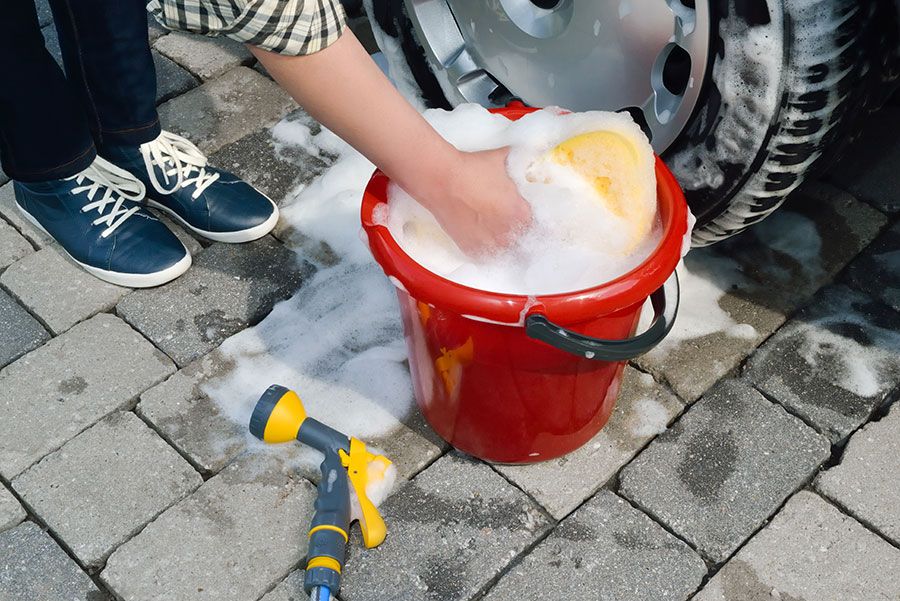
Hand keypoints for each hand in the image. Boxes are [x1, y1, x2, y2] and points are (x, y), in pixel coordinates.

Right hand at [416, 147, 531, 255]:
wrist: (441, 179)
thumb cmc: (472, 168)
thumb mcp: (502, 159)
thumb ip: (518, 161)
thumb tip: (528, 151)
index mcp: (521, 212)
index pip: (536, 225)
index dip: (529, 220)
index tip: (523, 216)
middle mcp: (508, 232)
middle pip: (521, 241)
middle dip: (517, 233)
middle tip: (507, 223)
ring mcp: (489, 243)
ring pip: (504, 251)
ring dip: (502, 244)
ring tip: (495, 234)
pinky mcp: (470, 248)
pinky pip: (485, 256)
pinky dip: (485, 250)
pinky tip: (482, 240)